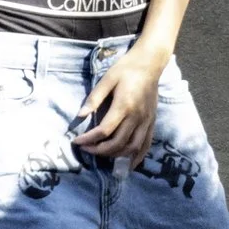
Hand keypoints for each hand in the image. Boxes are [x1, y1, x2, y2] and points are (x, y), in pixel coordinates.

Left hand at [74, 45, 166, 164]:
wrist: (150, 64)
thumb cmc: (126, 69)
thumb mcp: (106, 79)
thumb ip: (94, 99)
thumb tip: (80, 115)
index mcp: (124, 105)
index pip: (104, 130)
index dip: (88, 139)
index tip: (77, 141)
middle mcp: (137, 116)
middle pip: (117, 142)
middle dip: (99, 150)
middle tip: (86, 149)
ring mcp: (146, 121)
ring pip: (132, 147)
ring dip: (115, 155)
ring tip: (102, 153)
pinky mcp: (152, 122)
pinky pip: (146, 144)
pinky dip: (137, 156)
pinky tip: (129, 164)